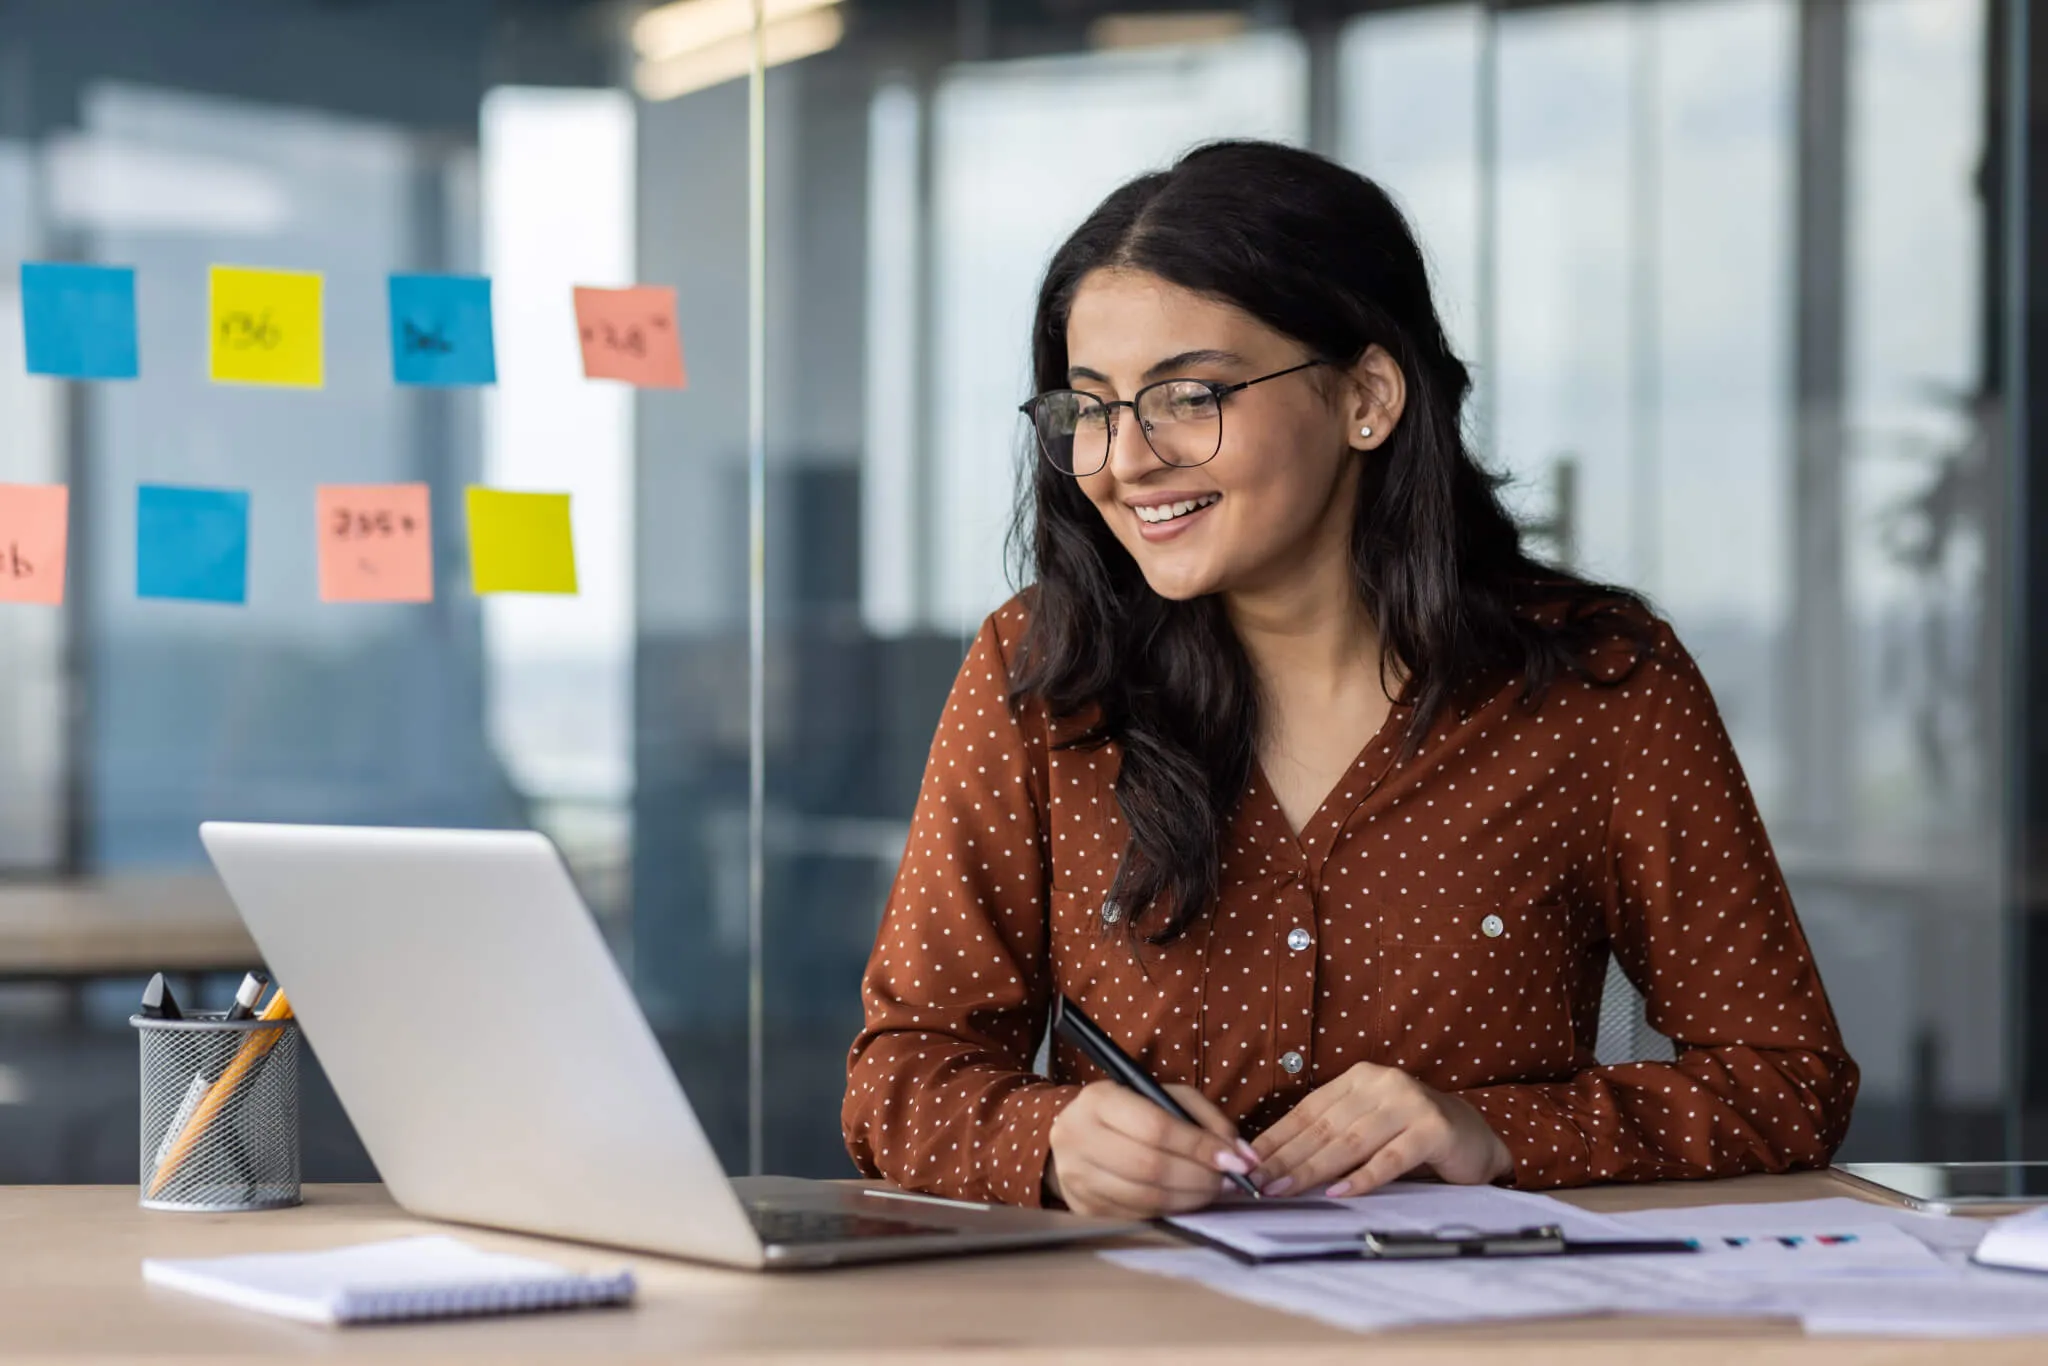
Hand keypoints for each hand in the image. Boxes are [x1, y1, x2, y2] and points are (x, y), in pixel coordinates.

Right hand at [1045, 1080, 1259, 1217]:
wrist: (1075, 1134)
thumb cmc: (1128, 1111)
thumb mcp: (1164, 1096)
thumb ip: (1206, 1118)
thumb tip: (1242, 1155)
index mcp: (1098, 1099)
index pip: (1155, 1126)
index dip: (1199, 1146)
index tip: (1234, 1159)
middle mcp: (1078, 1137)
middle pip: (1150, 1166)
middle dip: (1199, 1177)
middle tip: (1228, 1180)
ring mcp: (1076, 1176)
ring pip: (1145, 1197)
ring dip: (1189, 1198)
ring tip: (1212, 1191)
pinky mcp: (1083, 1206)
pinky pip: (1137, 1214)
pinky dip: (1170, 1210)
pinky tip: (1186, 1200)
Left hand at [1249, 1062, 1511, 1196]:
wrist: (1474, 1137)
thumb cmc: (1410, 1135)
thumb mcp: (1367, 1125)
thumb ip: (1330, 1135)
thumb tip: (1272, 1162)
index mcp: (1358, 1078)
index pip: (1307, 1111)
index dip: (1275, 1137)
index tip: (1247, 1162)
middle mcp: (1382, 1083)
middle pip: (1324, 1127)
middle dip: (1286, 1158)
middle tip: (1257, 1183)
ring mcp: (1410, 1104)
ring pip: (1351, 1142)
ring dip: (1312, 1169)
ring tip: (1284, 1190)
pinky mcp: (1434, 1129)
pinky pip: (1391, 1158)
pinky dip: (1363, 1177)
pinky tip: (1338, 1192)